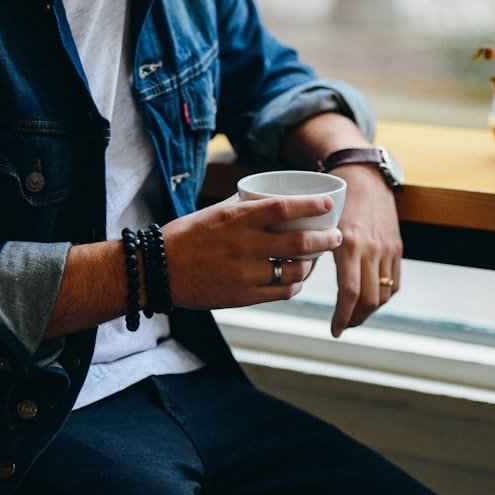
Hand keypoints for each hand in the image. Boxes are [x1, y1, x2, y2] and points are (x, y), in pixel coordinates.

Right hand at [161, 194, 342, 310]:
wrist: (159, 271)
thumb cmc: (184, 237)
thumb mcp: (213, 213)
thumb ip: (242, 207)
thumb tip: (268, 198)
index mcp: (237, 219)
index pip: (284, 207)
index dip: (312, 205)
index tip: (329, 204)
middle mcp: (244, 245)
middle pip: (299, 241)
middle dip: (325, 240)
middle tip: (335, 237)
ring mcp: (244, 273)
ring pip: (294, 270)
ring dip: (311, 265)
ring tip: (314, 261)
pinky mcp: (242, 296)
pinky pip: (281, 292)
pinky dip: (294, 285)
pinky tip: (296, 281)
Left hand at [327, 163, 402, 336]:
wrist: (364, 176)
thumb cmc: (334, 200)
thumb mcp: (319, 224)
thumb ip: (312, 250)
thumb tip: (298, 278)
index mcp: (349, 244)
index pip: (350, 293)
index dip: (342, 317)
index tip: (334, 330)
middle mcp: (371, 249)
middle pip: (370, 300)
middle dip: (356, 319)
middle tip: (343, 327)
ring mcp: (387, 249)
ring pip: (384, 294)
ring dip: (370, 311)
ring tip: (354, 316)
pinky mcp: (397, 247)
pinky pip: (394, 282)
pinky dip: (383, 295)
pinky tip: (369, 298)